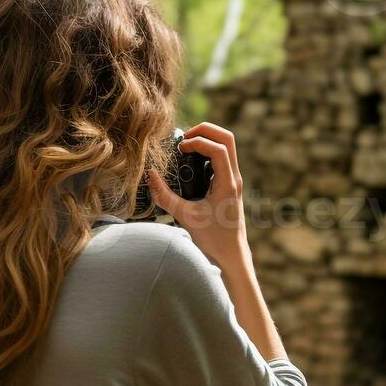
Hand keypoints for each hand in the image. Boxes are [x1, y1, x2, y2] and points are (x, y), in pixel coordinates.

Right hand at [148, 122, 250, 273]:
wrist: (231, 255)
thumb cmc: (212, 239)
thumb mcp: (185, 217)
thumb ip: (165, 196)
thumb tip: (151, 175)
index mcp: (228, 183)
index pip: (219, 148)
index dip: (198, 141)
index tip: (180, 149)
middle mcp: (234, 178)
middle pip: (227, 138)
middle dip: (205, 130)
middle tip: (184, 138)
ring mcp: (234, 180)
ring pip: (227, 145)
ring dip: (207, 139)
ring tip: (185, 147)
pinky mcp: (229, 184)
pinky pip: (222, 157)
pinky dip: (207, 151)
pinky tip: (190, 161)